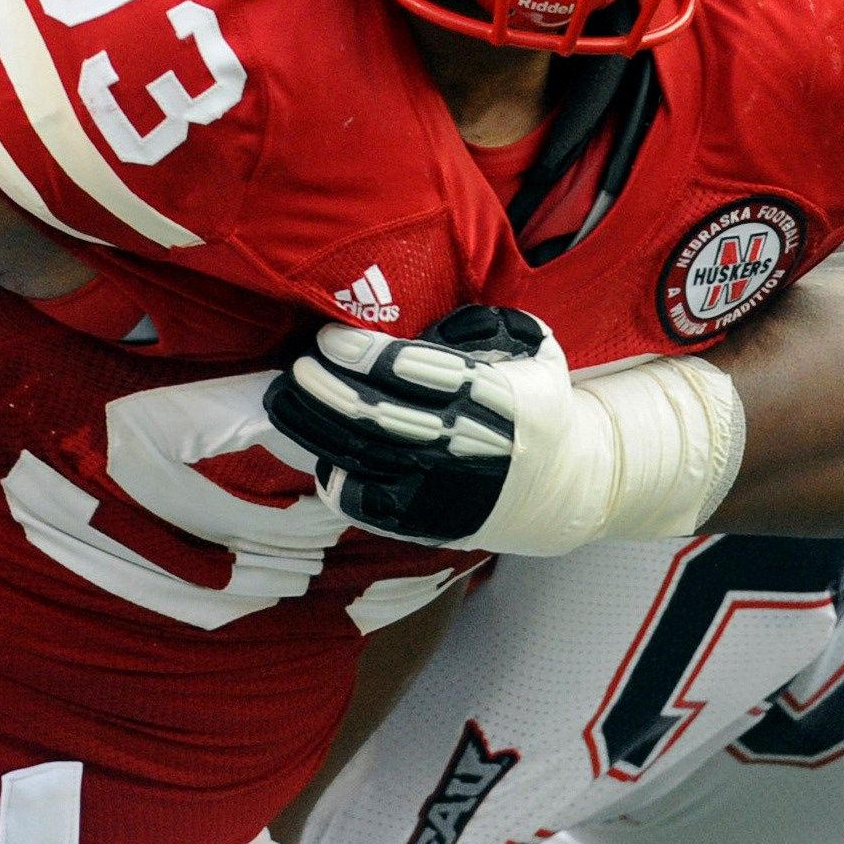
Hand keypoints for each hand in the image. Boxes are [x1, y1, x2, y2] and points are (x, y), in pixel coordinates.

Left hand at [264, 305, 562, 544]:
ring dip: (315, 424)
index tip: (329, 337)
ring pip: (363, 455)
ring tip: (284, 395)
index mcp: (498, 398)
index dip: (367, 355)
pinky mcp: (423, 521)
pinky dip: (334, 471)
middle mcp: (467, 446)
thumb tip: (429, 321)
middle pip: (380, 416)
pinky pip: (363, 498)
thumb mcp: (536, 351)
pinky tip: (315, 443)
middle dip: (329, 389)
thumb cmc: (536, 406)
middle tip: (297, 365)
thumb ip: (489, 325)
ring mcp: (442, 490)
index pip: (419, 374)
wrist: (560, 491)